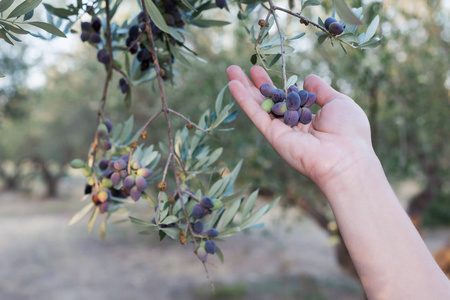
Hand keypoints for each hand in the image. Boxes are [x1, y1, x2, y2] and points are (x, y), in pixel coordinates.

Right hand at [227, 65, 375, 188]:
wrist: (345, 158)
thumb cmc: (349, 131)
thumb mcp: (338, 102)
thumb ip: (321, 90)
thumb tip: (308, 78)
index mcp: (309, 118)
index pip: (288, 98)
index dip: (276, 84)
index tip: (268, 71)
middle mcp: (293, 125)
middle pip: (270, 101)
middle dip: (256, 85)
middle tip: (243, 68)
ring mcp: (281, 131)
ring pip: (259, 106)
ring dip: (243, 89)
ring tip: (230, 70)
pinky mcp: (273, 136)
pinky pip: (256, 115)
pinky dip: (243, 100)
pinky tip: (233, 85)